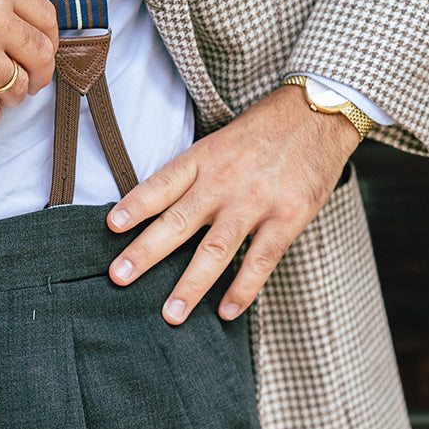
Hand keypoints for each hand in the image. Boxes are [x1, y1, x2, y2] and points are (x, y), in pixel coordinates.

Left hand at [106, 85, 359, 322]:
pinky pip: (261, 260)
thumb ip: (193, 174)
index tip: (111, 226)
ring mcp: (255, 201)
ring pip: (216, 248)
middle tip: (119, 276)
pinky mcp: (287, 218)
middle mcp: (223, 181)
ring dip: (191, 284)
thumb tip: (158, 209)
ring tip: (171, 314)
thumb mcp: (219, 141)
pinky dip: (242, 288)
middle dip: (146, 252)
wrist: (316, 114)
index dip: (135, 205)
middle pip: (179, 221)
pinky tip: (226, 311)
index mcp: (203, 159)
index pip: (162, 184)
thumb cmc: (261, 132)